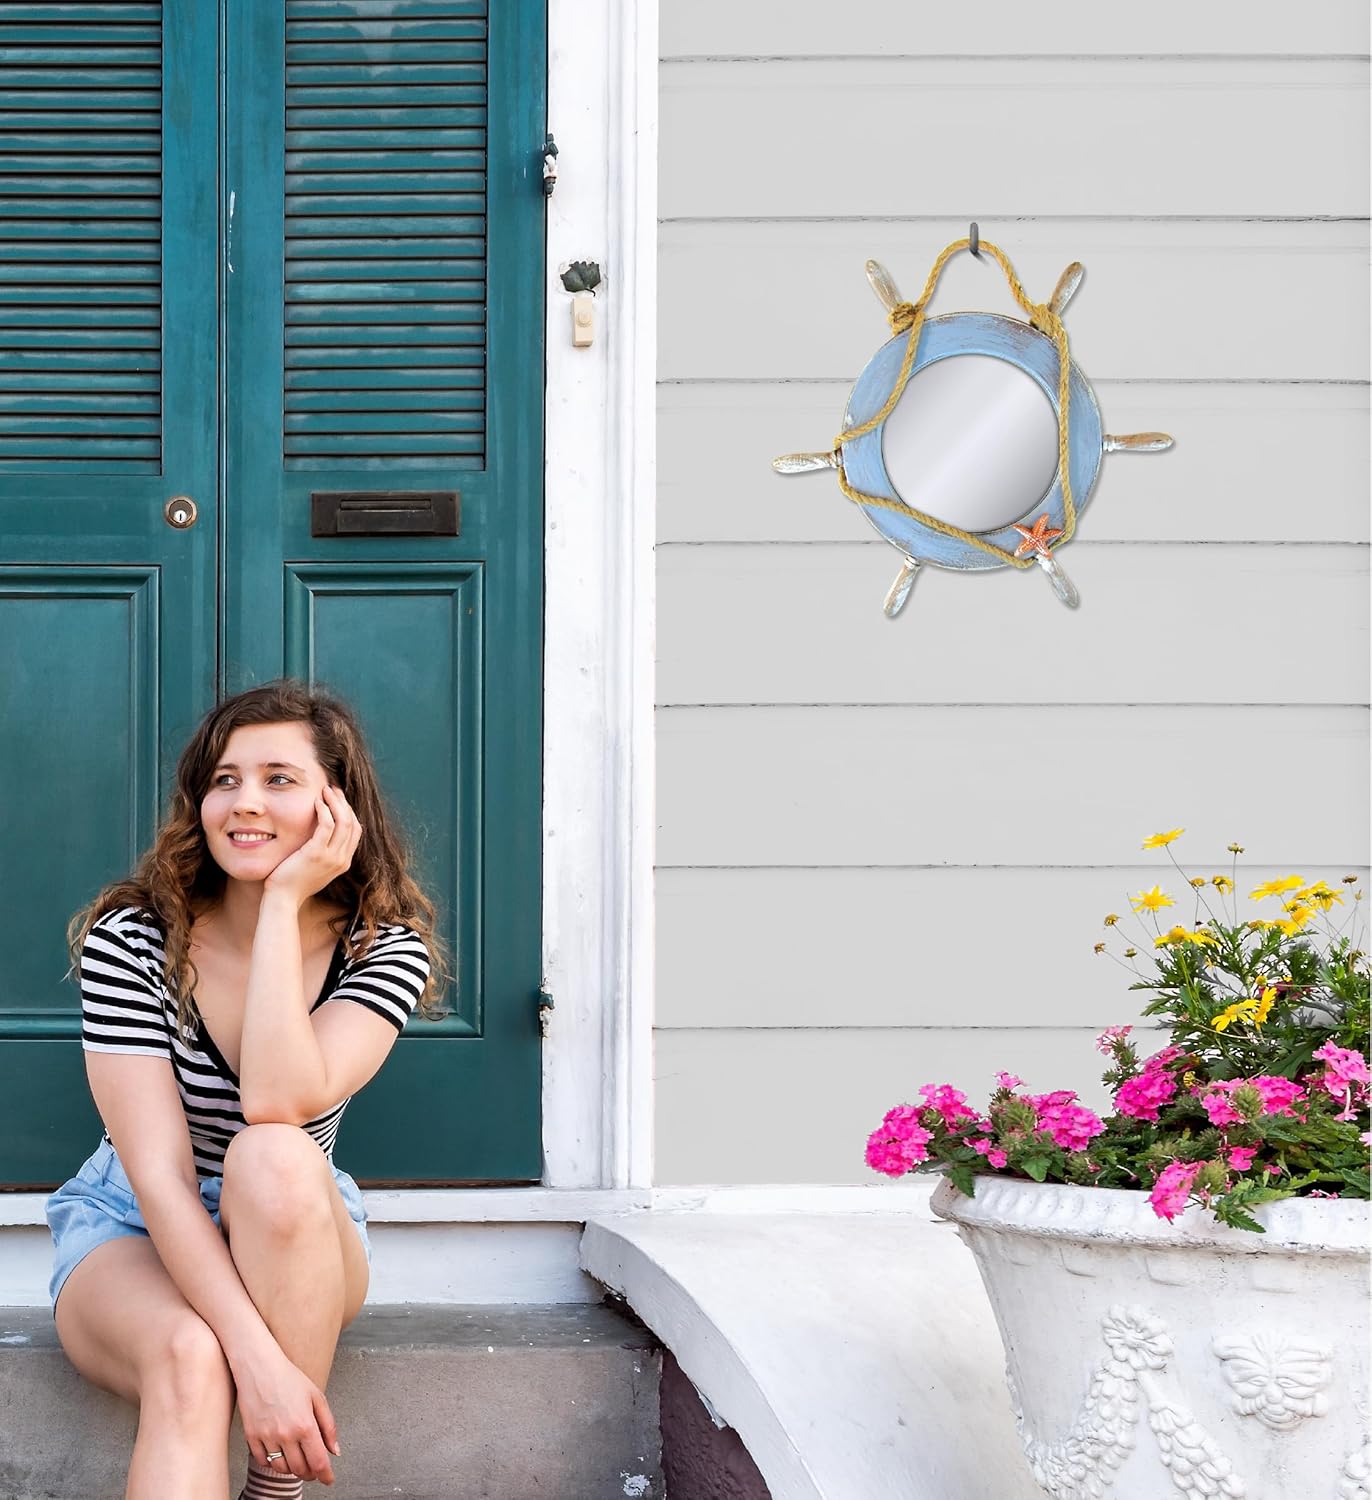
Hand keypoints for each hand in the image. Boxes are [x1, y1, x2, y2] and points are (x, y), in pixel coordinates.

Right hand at [234, 1344, 339, 1484]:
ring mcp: (267, 1437)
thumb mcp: (317, 1397)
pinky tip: (280, 1453)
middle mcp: (285, 1434)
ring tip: (298, 1459)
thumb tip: (335, 1450)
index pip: (318, 1461)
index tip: (328, 1480)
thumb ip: (329, 1426)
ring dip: (293, 1469)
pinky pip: (263, 1462)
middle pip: (300, 1469)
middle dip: (310, 1473)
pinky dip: (273, 1463)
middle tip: (315, 1468)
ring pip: (282, 1468)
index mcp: (305, 1424)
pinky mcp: (251, 1437)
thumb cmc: (288, 1378)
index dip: (325, 1475)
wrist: (259, 1367)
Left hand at [263, 785, 361, 904]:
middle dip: (344, 803)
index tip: (337, 799)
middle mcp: (342, 859)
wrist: (283, 899)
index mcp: (343, 862)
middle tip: (332, 789)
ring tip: (325, 790)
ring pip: (343, 821)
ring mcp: (332, 857)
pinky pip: (327, 825)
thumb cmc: (293, 883)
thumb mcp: (315, 867)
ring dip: (335, 802)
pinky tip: (316, 802)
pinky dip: (324, 810)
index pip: (355, 831)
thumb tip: (320, 835)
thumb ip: (323, 852)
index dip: (348, 812)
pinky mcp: (317, 853)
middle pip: (352, 823)